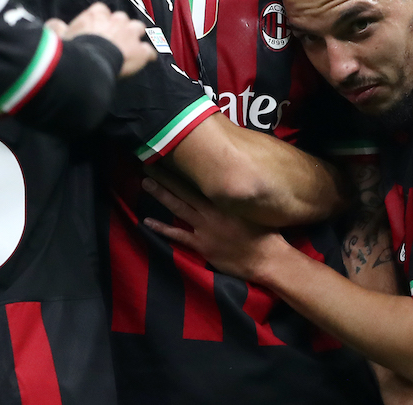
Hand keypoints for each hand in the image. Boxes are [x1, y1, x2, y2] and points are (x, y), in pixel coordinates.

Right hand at [62, 2, 155, 76]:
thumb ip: (57, 27)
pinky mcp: (140, 51)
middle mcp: (115, 20)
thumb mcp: (59, 36)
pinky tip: (145, 60)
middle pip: (121, 18)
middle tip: (114, 38)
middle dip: (119, 26)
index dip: (101, 19)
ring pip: (138, 28)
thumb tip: (51, 24)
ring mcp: (130, 34)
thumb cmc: (73, 49)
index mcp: (96, 15)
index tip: (98, 27)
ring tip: (131, 45)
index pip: (101, 10)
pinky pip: (148, 51)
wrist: (89, 64)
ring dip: (135, 35)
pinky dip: (147, 55)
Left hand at [141, 171, 287, 281]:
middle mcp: (211, 210)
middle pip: (183, 189)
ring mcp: (204, 228)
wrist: (267, 258)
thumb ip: (239, 195)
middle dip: (165, 177)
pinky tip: (146, 222)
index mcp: (224, 199)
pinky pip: (178, 235)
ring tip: (145, 183)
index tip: (170, 155)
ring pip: (178, 206)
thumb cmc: (264, 232)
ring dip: (161, 194)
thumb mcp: (252, 207)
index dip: (183, 168)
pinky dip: (161, 228)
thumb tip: (233, 178)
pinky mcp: (202, 245)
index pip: (199, 179)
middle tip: (148, 163)